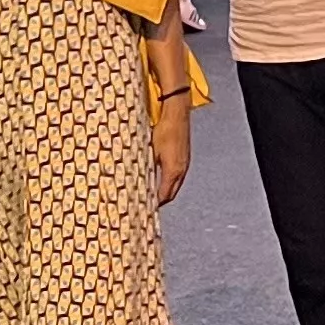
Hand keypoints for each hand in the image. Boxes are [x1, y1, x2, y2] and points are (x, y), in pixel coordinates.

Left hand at [149, 93, 192, 207]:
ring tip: (155, 195)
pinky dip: (171, 181)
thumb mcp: (151, 151)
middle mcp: (181, 170)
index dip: (156, 203)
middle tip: (150, 205)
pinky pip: (179, 176)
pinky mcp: (185, 158)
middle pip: (172, 193)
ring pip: (176, 185)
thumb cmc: (163, 131)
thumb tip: (139, 180)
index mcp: (173, 171)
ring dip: (167, 191)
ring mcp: (185, 164)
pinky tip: (163, 179)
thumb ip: (148, 168)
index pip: (165, 195)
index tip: (147, 208)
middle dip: (162, 200)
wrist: (177, 115)